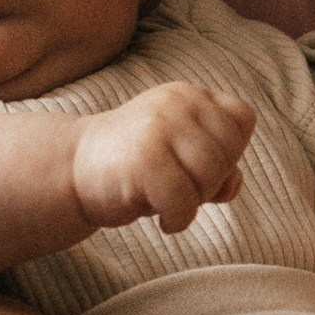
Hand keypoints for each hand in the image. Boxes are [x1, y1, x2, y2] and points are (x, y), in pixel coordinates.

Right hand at [72, 84, 254, 233]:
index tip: (198, 166)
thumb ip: (218, 167)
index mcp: (190, 95)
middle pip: (229, 150)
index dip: (232, 150)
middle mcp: (177, 102)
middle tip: (181, 190)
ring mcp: (158, 126)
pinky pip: (184, 198)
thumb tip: (232, 183)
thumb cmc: (136, 167)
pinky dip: (179, 219)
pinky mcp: (143, 158)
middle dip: (212, 181)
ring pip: (211, 173)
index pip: (242, 119)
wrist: (72, 171)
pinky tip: (163, 219)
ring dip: (196, 200)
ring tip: (170, 202)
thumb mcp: (183, 159)